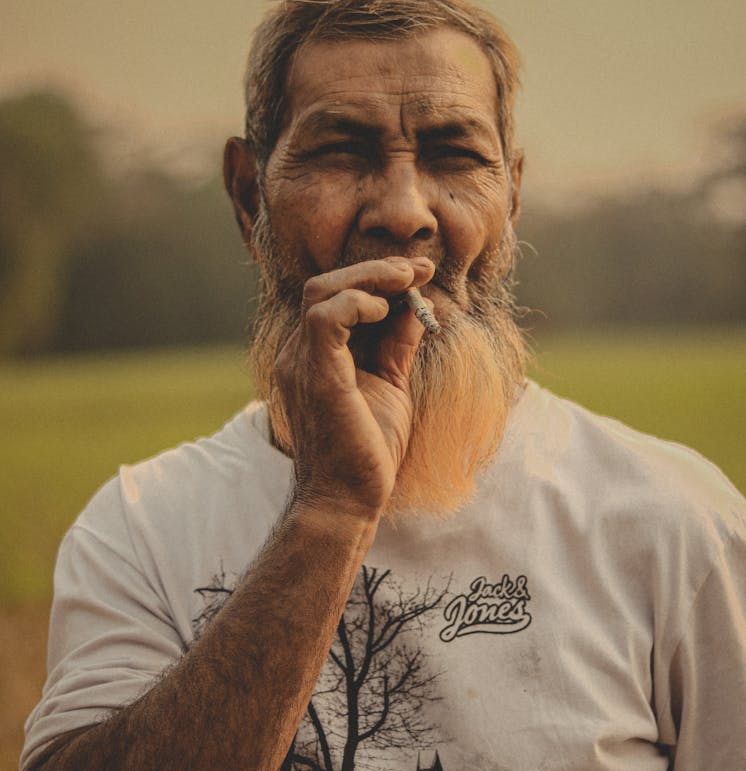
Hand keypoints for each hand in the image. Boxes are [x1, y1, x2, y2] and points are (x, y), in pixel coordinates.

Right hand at [274, 256, 434, 518]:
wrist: (347, 501)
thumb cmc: (367, 451)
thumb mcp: (390, 384)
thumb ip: (396, 344)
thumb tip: (417, 306)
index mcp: (314, 356)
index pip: (336, 298)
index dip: (377, 278)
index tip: (420, 274)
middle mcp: (300, 354)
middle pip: (324, 285)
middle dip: (376, 270)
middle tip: (420, 269)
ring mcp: (302, 363)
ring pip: (321, 291)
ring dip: (369, 278)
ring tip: (406, 281)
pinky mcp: (315, 375)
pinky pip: (325, 317)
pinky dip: (358, 303)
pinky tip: (386, 310)